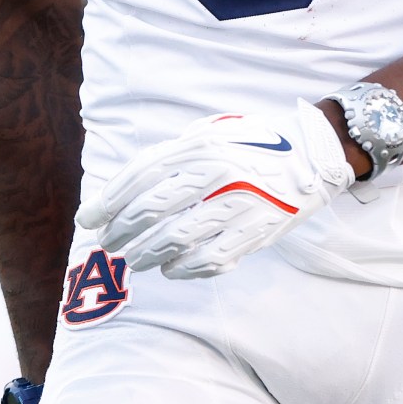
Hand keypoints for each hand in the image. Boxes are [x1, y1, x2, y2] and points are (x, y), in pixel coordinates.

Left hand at [76, 102, 354, 278]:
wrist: (314, 153)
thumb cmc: (253, 143)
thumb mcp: (210, 133)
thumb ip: (173, 155)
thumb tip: (125, 189)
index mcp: (201, 146)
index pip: (140, 175)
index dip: (108, 200)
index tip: (87, 220)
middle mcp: (217, 173)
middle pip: (152, 209)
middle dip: (122, 231)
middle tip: (109, 243)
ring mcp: (238, 204)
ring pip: (176, 239)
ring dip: (147, 254)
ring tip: (135, 260)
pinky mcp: (257, 231)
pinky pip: (211, 259)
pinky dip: (184, 269)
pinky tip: (171, 270)